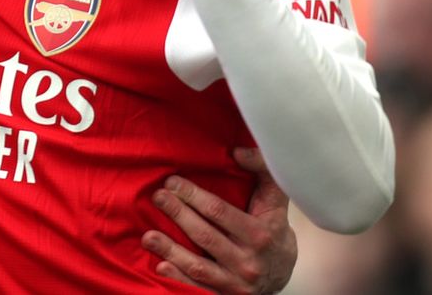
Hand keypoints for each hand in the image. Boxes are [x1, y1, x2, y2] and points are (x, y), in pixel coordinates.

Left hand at [142, 148, 296, 293]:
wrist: (282, 272)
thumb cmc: (271, 227)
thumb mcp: (274, 200)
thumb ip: (262, 170)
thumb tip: (237, 151)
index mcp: (261, 234)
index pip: (220, 212)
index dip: (193, 195)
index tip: (172, 181)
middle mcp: (250, 261)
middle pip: (205, 236)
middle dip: (178, 214)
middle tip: (157, 198)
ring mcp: (237, 282)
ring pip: (199, 266)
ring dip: (171, 250)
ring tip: (148, 236)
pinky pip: (199, 289)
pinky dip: (179, 278)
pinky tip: (161, 266)